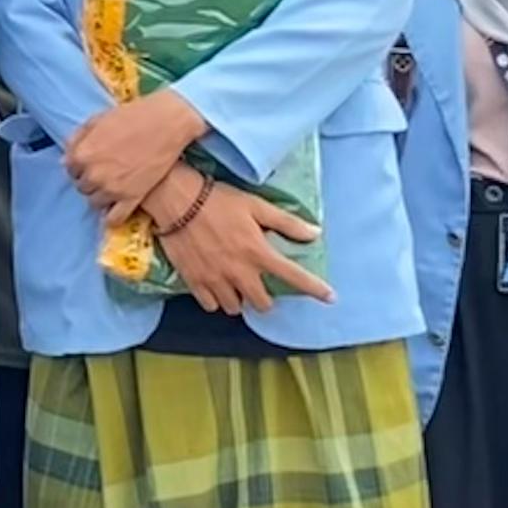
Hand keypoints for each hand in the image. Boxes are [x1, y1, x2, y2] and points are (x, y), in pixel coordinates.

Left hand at [67, 89, 208, 215]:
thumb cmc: (132, 116)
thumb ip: (78, 139)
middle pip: (82, 187)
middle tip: (105, 171)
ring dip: (100, 196)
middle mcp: (93, 175)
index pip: (70, 170)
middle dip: (90, 180)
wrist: (166, 122)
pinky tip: (115, 208)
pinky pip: (114, 218)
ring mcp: (112, 189)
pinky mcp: (132, 198)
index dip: (81, 165)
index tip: (92, 162)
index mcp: (82, 154)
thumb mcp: (98, 120)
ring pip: (94, 203)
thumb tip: (65, 160)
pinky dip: (111, 217)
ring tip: (113, 186)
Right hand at [153, 184, 329, 315]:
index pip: (294, 277)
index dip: (315, 289)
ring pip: (234, 307)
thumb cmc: (219, 200)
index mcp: (258, 252)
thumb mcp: (256, 205)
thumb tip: (315, 233)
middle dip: (265, 299)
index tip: (331, 298)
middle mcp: (239, 272)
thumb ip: (286, 223)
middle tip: (260, 286)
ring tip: (237, 287)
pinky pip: (210, 305)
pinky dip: (216, 300)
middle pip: (261, 303)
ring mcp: (216, 279)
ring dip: (240, 300)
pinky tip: (216, 287)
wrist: (177, 200)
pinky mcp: (194, 281)